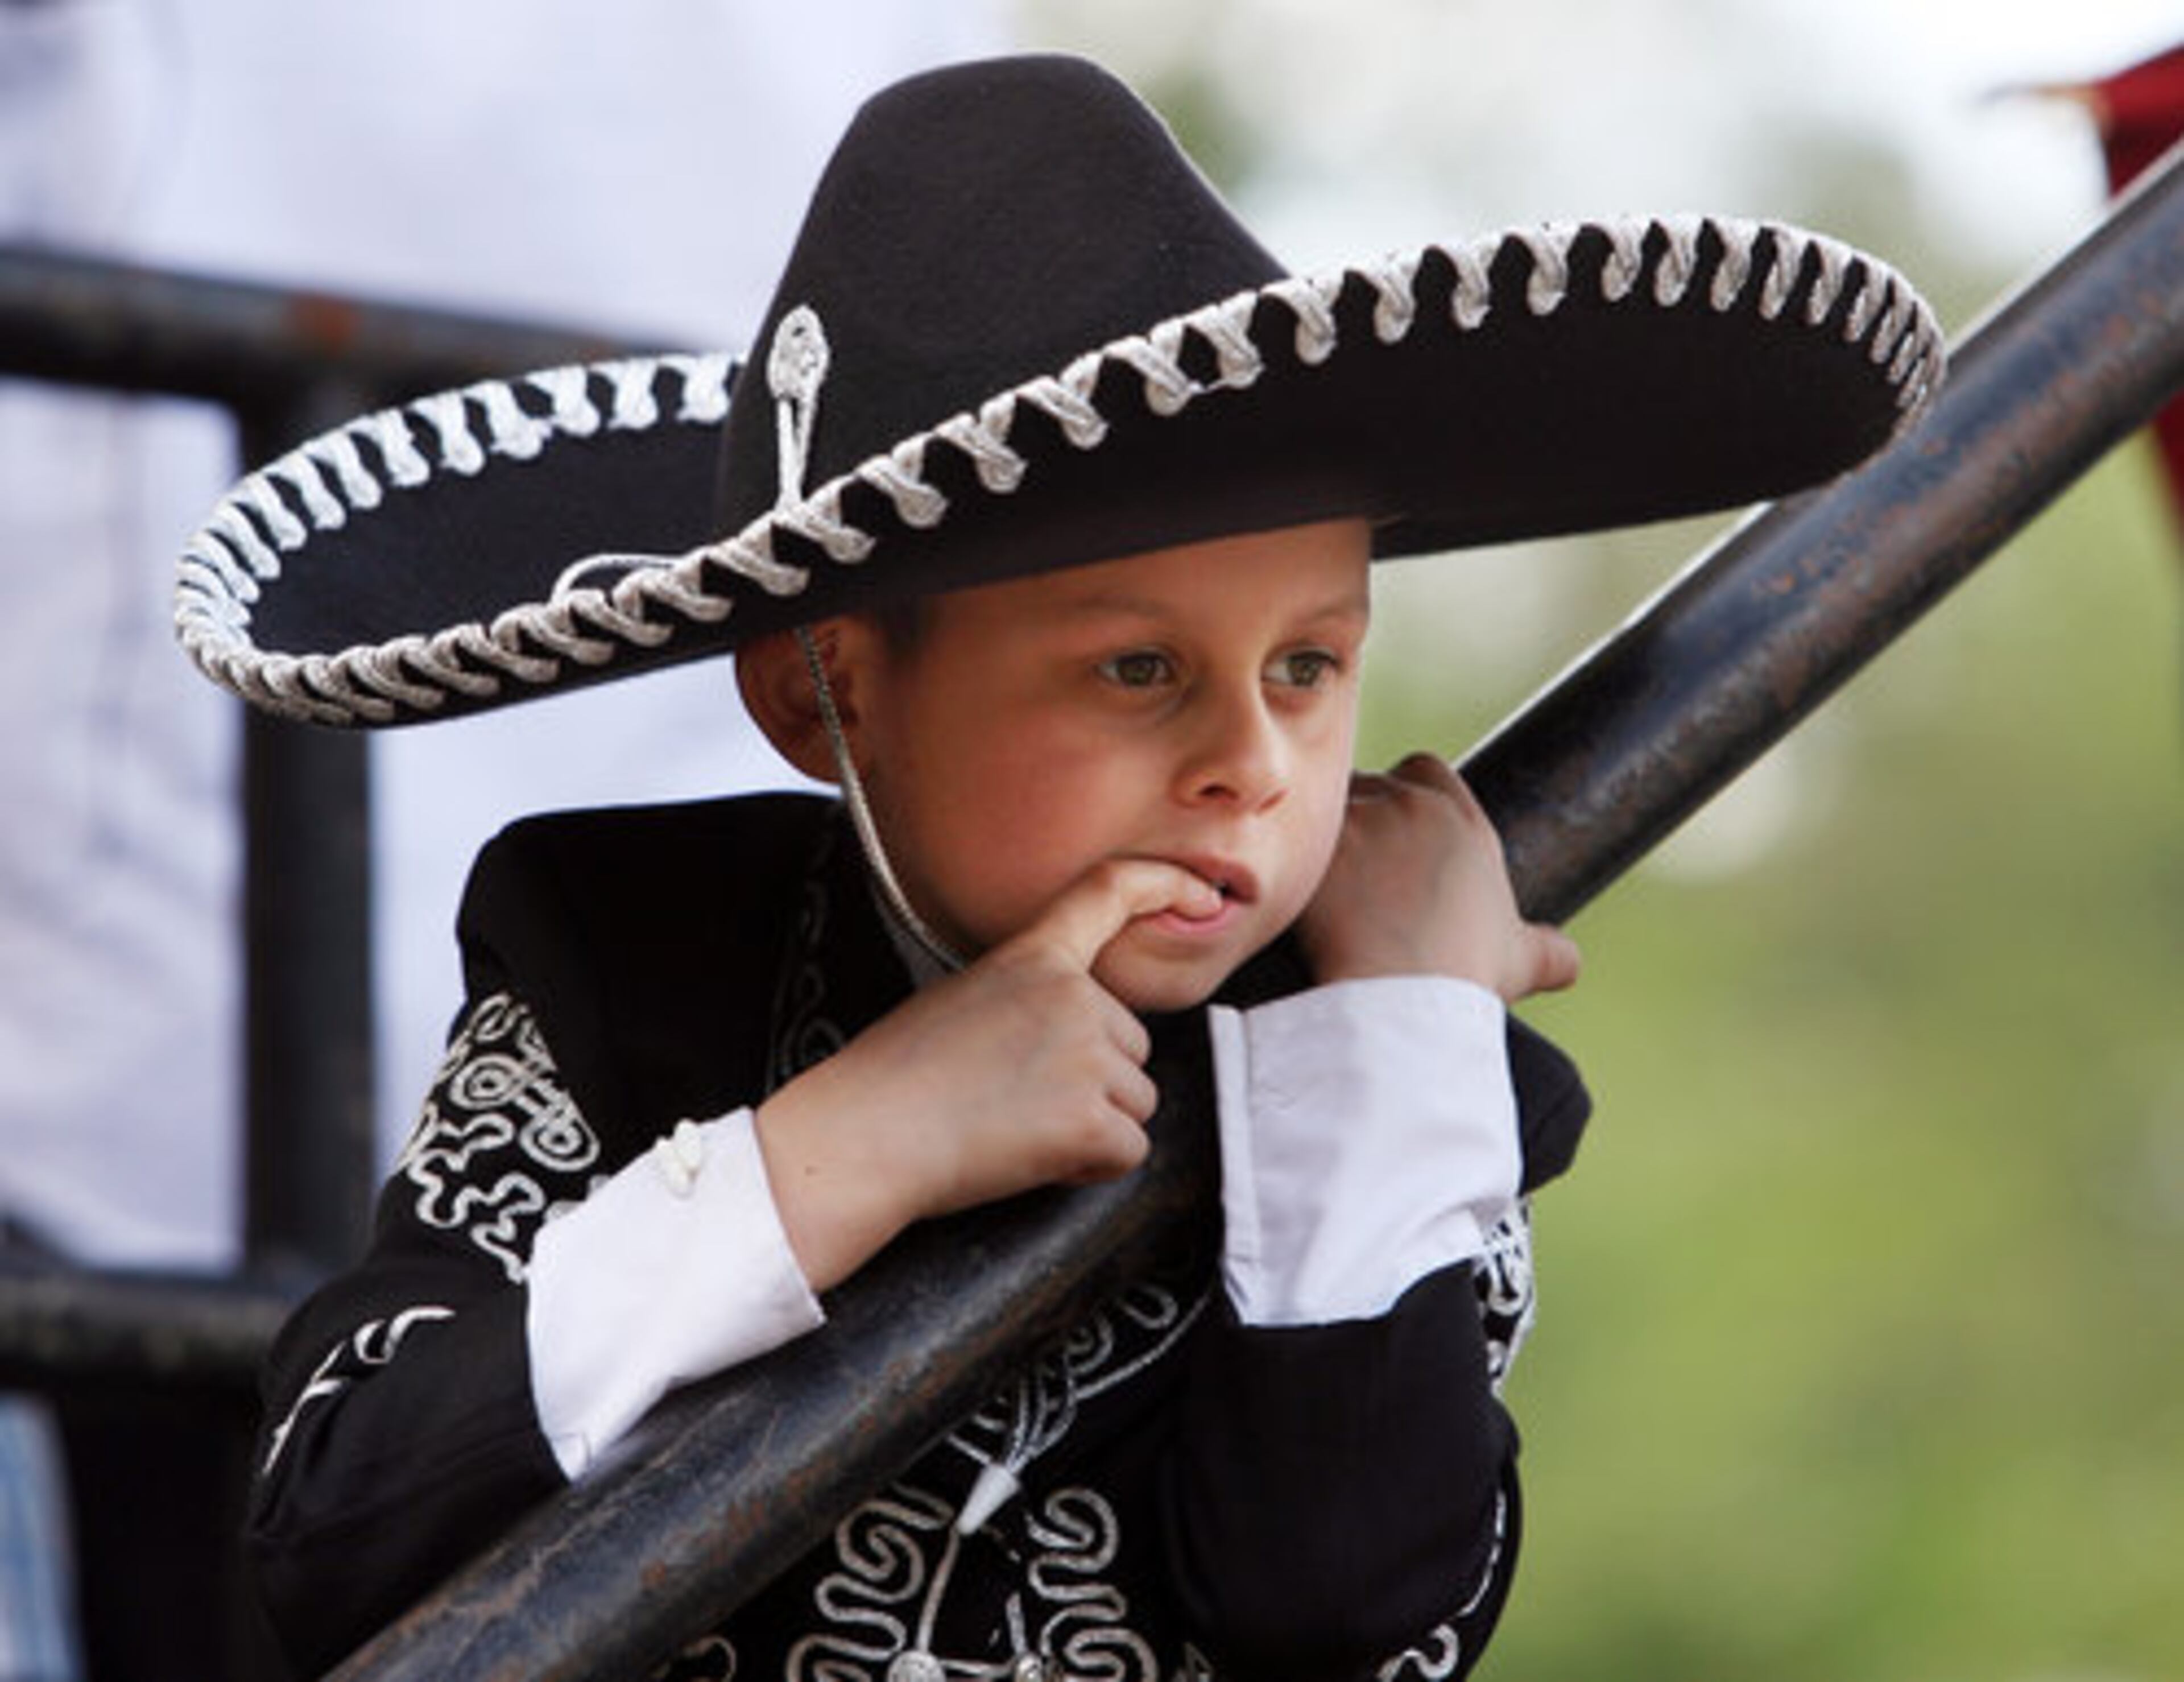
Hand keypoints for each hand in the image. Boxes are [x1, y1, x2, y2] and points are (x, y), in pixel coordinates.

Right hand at [755, 858, 1218, 1289]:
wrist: (862, 1136)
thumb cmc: (893, 1081)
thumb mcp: (964, 1001)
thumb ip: (1031, 1001)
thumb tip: (1076, 1041)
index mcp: (1031, 957)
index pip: (1107, 894)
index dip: (1163, 883)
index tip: (1200, 893)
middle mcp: (1072, 996)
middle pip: (1132, 1044)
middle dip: (1093, 1082)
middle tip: (1014, 1100)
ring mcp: (1086, 1055)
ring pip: (1135, 1101)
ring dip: (1091, 1126)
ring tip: (1015, 1128)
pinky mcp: (1091, 1118)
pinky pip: (1127, 1151)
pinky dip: (1088, 1166)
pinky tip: (1030, 1158)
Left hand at [1297, 752, 1580, 1002]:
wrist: (1406, 998)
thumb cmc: (1464, 979)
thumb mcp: (1521, 962)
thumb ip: (1548, 951)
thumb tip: (1569, 961)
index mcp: (1464, 822)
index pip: (1426, 770)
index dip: (1405, 795)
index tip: (1391, 831)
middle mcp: (1413, 808)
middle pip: (1368, 782)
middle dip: (1355, 813)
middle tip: (1344, 862)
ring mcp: (1361, 822)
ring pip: (1323, 804)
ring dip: (1317, 833)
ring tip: (1311, 878)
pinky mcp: (1314, 848)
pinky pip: (1284, 835)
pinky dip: (1282, 859)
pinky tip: (1280, 890)